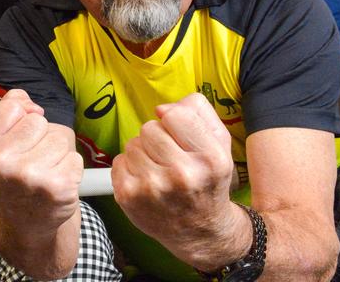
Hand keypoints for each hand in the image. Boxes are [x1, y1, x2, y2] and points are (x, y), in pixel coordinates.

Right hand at [0, 90, 81, 235]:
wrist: (24, 223)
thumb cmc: (12, 175)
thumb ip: (9, 109)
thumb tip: (32, 105)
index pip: (13, 106)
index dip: (19, 119)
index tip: (15, 140)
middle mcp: (1, 161)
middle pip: (38, 120)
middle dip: (39, 136)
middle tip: (29, 160)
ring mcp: (30, 175)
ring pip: (59, 137)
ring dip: (56, 152)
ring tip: (43, 171)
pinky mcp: (57, 186)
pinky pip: (74, 157)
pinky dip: (69, 168)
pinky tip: (55, 182)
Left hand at [111, 93, 241, 263]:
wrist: (200, 231)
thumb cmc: (208, 181)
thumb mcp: (220, 144)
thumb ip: (198, 113)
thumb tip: (162, 108)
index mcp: (210, 159)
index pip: (175, 115)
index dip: (173, 119)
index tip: (179, 133)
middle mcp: (183, 175)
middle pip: (149, 127)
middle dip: (157, 137)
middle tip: (169, 156)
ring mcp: (153, 187)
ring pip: (133, 143)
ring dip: (143, 152)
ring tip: (159, 170)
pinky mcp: (128, 196)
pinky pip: (119, 160)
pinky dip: (130, 167)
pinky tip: (147, 181)